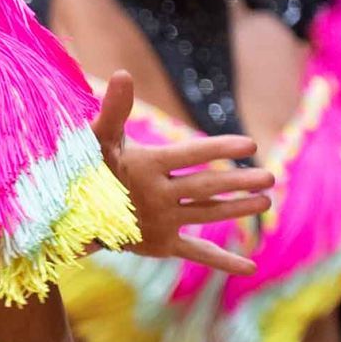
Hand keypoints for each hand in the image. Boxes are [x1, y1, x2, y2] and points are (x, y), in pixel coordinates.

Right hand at [96, 70, 273, 274]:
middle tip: (270, 176)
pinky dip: (224, 261)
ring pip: (208, 214)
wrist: (70, 215)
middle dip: (240, 181)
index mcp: (146, 167)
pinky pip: (197, 252)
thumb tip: (122, 73)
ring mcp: (161, 223)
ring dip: (239, 209)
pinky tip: (251, 268)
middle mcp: (156, 197)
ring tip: (266, 201)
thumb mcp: (98, 138)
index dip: (221, 147)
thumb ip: (114, 108)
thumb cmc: (86, 169)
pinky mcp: (162, 245)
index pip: (190, 155)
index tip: (250, 144)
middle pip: (207, 187)